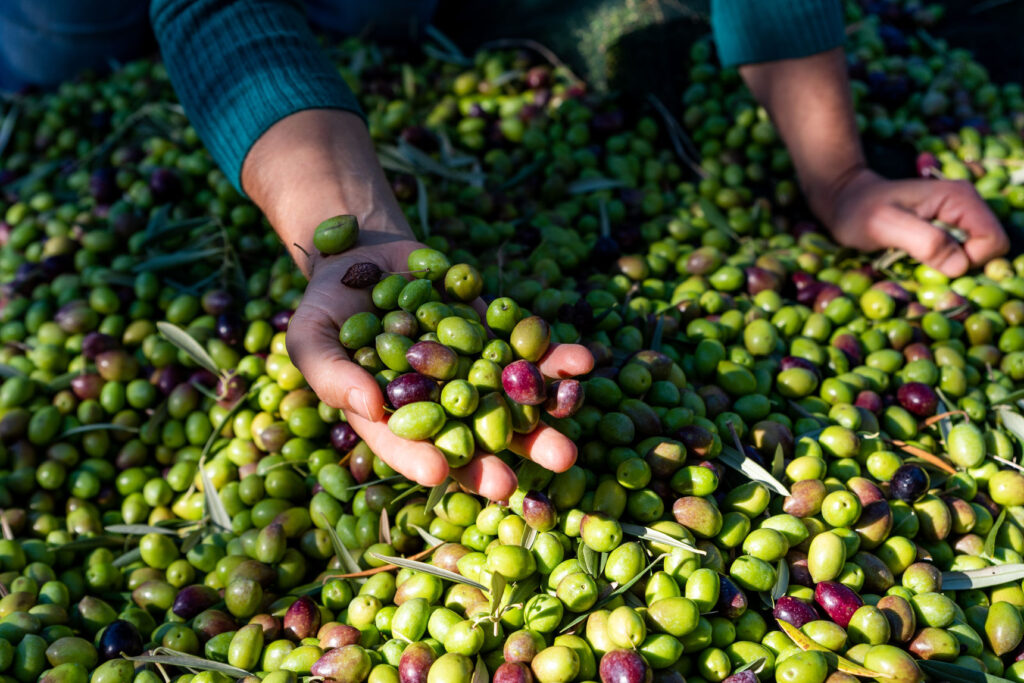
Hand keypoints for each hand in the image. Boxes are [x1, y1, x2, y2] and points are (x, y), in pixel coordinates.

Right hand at [243, 109, 592, 500]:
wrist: (369, 257)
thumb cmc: (328, 305)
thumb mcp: (312, 335)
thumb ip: (333, 374)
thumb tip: (369, 406)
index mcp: (393, 420)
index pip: (407, 449)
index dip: (422, 461)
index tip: (441, 472)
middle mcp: (440, 407)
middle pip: (470, 443)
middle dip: (496, 465)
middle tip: (517, 486)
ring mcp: (475, 375)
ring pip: (513, 407)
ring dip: (543, 423)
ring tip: (568, 446)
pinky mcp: (499, 340)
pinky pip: (531, 354)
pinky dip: (557, 361)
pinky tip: (581, 363)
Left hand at [814, 168, 1008, 277]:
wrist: (846, 201)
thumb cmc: (860, 212)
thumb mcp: (885, 226)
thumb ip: (924, 242)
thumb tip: (960, 266)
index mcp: (960, 198)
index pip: (993, 241)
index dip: (970, 260)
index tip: (934, 262)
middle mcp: (967, 204)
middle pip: (989, 249)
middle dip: (960, 264)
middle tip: (921, 261)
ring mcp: (959, 215)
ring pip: (976, 254)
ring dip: (949, 265)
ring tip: (915, 256)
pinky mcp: (949, 227)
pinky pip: (961, 254)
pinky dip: (943, 262)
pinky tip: (917, 256)